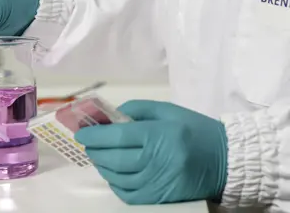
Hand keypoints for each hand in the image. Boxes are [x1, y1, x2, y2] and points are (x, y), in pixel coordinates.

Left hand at [75, 100, 227, 203]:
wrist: (226, 161)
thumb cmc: (194, 130)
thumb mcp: (168, 111)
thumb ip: (137, 109)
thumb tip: (109, 117)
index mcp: (160, 135)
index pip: (118, 136)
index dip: (95, 135)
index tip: (81, 133)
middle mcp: (157, 160)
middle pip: (114, 158)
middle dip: (94, 151)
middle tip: (88, 144)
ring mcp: (158, 182)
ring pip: (117, 177)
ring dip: (102, 166)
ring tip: (99, 156)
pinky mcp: (160, 198)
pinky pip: (128, 194)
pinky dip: (115, 183)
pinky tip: (113, 173)